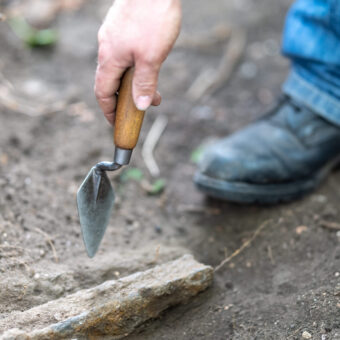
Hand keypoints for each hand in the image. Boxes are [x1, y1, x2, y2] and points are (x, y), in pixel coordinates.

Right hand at [95, 0, 181, 123]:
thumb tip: (141, 106)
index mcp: (109, 59)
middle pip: (110, 82)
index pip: (102, 93)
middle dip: (125, 99)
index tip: (116, 123)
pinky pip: (124, 54)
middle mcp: (107, 48)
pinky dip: (134, 67)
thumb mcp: (152, 58)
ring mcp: (113, 36)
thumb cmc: (153, 18)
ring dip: (133, 82)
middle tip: (144, 106)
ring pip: (119, 68)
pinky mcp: (122, 28)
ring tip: (154, 87)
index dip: (109, 111)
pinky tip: (148, 64)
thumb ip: (145, 83)